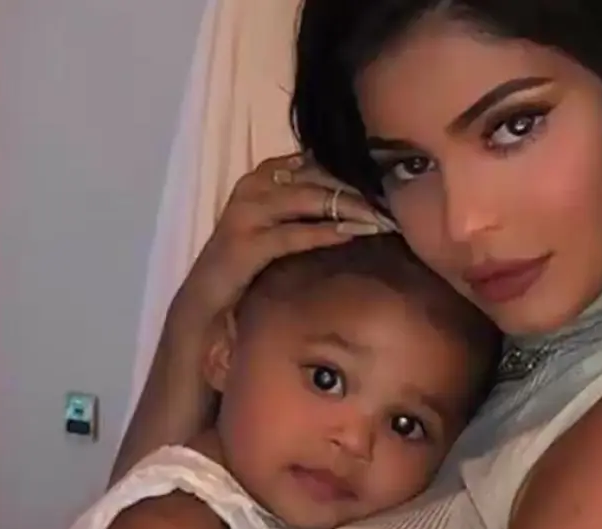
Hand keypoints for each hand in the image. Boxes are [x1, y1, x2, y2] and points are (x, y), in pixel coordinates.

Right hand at [170, 153, 394, 338]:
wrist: (207, 295)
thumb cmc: (252, 259)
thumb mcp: (281, 221)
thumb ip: (310, 203)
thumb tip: (361, 195)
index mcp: (264, 173)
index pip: (318, 160)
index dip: (355, 170)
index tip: (389, 181)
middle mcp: (254, 184)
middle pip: (318, 175)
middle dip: (359, 188)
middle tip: (394, 202)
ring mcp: (246, 212)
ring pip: (309, 199)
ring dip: (350, 208)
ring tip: (383, 219)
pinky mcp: (245, 243)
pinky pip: (293, 232)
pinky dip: (325, 232)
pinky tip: (352, 234)